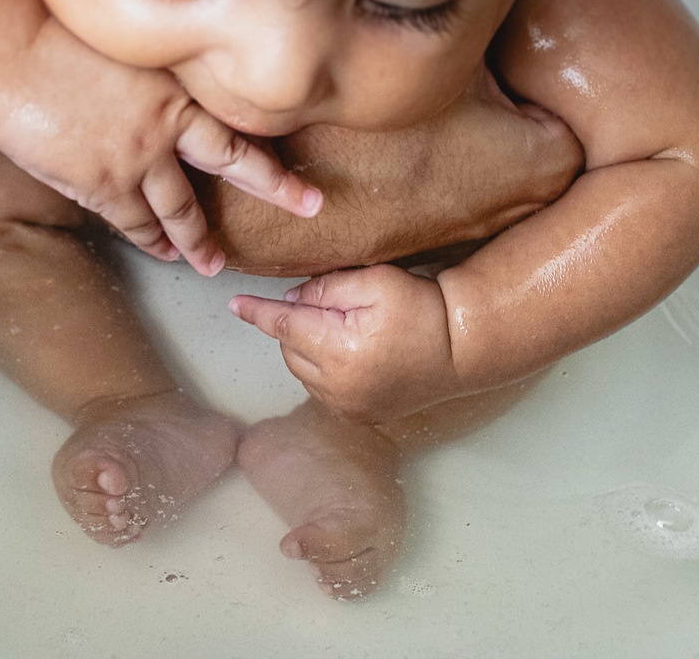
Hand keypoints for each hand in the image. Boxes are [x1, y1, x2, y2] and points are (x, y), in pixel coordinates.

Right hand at [0, 17, 322, 275]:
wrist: (7, 58)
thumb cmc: (50, 39)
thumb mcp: (117, 48)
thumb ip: (148, 77)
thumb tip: (159, 89)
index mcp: (173, 90)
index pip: (237, 128)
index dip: (275, 160)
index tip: (308, 183)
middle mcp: (165, 129)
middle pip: (231, 166)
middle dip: (273, 190)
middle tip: (307, 208)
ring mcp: (136, 160)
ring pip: (179, 210)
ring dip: (196, 238)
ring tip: (209, 261)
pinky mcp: (101, 184)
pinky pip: (134, 223)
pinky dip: (149, 239)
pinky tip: (162, 253)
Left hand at [229, 265, 461, 422]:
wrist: (464, 348)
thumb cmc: (423, 308)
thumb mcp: (375, 283)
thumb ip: (326, 290)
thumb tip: (291, 300)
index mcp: (338, 350)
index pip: (283, 326)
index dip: (257, 312)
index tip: (234, 303)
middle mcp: (337, 387)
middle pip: (290, 351)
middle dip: (296, 326)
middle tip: (330, 307)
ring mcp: (348, 407)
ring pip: (304, 373)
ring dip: (309, 349)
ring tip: (344, 330)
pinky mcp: (361, 417)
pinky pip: (323, 390)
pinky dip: (324, 370)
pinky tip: (350, 354)